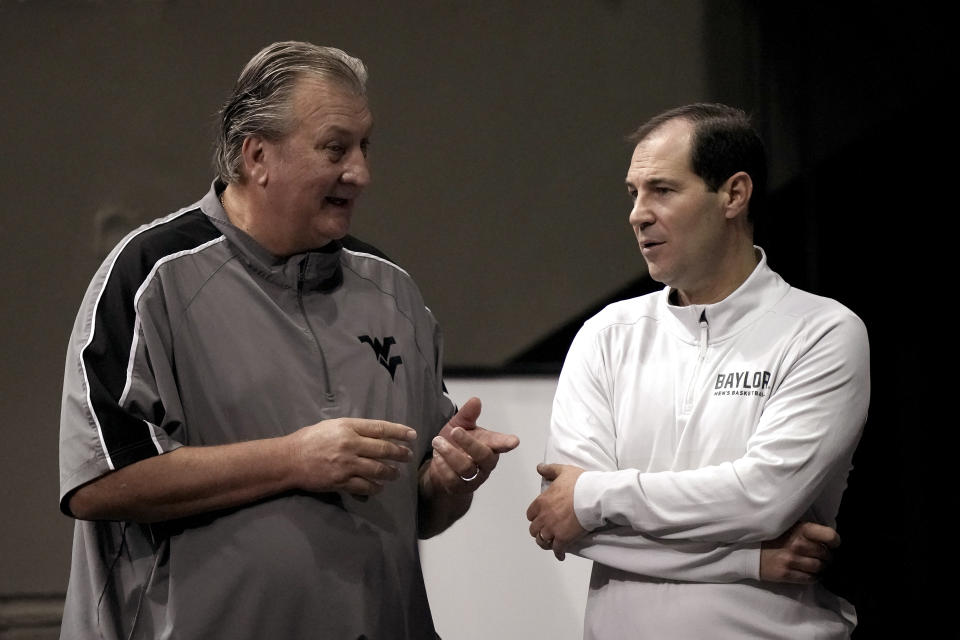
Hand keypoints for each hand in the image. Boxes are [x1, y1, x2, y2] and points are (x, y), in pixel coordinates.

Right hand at [288, 418, 416, 494]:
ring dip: (390, 472)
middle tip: (408, 456)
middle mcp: (350, 444)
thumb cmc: (311, 439)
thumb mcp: (333, 425)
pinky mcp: (341, 481)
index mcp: (348, 427)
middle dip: (400, 453)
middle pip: (383, 449)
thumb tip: (378, 435)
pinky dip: (375, 488)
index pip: (380, 428)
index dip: (399, 432)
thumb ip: (355, 429)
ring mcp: (346, 464)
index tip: (412, 435)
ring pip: (377, 470)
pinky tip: (380, 487)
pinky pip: (364, 487)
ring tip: (396, 473)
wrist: (290, 459)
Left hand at [419, 397, 519, 496]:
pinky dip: (443, 467)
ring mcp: (474, 478)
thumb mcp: (459, 425)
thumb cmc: (455, 443)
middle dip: (468, 442)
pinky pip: (453, 480)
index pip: (501, 444)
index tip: (514, 441)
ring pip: (466, 468)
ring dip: (450, 453)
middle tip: (455, 430)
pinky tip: (437, 458)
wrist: (440, 465)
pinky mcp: (460, 488)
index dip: (506, 442)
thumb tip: (475, 400)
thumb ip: (468, 414)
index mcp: (490, 445)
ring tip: (437, 441)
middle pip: (484, 456)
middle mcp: (485, 463)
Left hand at [526, 463, 587, 559]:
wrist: (593, 496)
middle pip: (534, 529)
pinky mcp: (564, 538)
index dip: (534, 516)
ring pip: (542, 540)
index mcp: (542, 502)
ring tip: (549, 543)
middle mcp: (544, 517)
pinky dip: (558, 553)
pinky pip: (557, 549)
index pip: (530, 514)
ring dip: (545, 542)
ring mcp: (553, 529)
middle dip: (538, 530)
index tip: (539, 518)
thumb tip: (539, 467)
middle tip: (544, 531)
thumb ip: (549, 470)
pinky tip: (560, 555)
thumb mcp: (563, 471)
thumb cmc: (579, 483)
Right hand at [760, 521, 839, 583]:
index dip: (835, 541)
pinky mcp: (786, 574)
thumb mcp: (789, 526)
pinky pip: (810, 579)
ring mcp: (791, 560)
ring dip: (821, 568)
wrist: (748, 551)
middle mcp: (797, 544)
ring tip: (816, 565)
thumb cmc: (772, 537)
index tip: (832, 545)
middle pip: (826, 554)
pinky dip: (813, 577)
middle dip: (827, 557)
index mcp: (800, 529)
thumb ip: (807, 530)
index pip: (829, 535)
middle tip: (823, 557)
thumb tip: (827, 539)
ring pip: (819, 568)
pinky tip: (810, 573)